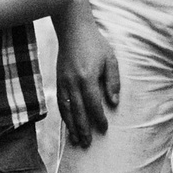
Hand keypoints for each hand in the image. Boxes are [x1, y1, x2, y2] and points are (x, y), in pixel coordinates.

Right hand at [53, 16, 121, 147]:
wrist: (72, 29)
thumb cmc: (95, 43)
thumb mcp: (110, 59)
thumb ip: (113, 81)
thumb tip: (114, 102)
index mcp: (87, 77)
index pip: (94, 104)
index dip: (99, 119)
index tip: (104, 129)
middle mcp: (73, 82)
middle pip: (78, 111)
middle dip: (83, 129)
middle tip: (87, 144)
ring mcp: (63, 82)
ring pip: (67, 110)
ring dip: (71, 126)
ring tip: (76, 140)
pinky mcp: (58, 80)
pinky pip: (60, 102)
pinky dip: (64, 115)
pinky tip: (67, 124)